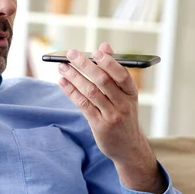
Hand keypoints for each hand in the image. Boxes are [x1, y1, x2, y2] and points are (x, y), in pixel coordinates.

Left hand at [57, 43, 163, 193]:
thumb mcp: (125, 95)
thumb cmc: (124, 116)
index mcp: (132, 93)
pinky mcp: (100, 125)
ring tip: (62, 67)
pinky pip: (83, 105)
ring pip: (91, 92)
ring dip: (74, 77)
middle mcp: (123, 104)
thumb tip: (105, 46)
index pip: (122, 74)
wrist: (129, 147)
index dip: (108, 62)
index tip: (95, 52)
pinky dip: (72, 92)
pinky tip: (63, 83)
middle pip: (103, 81)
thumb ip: (114, 71)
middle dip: (85, 65)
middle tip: (71, 54)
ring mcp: (112, 115)